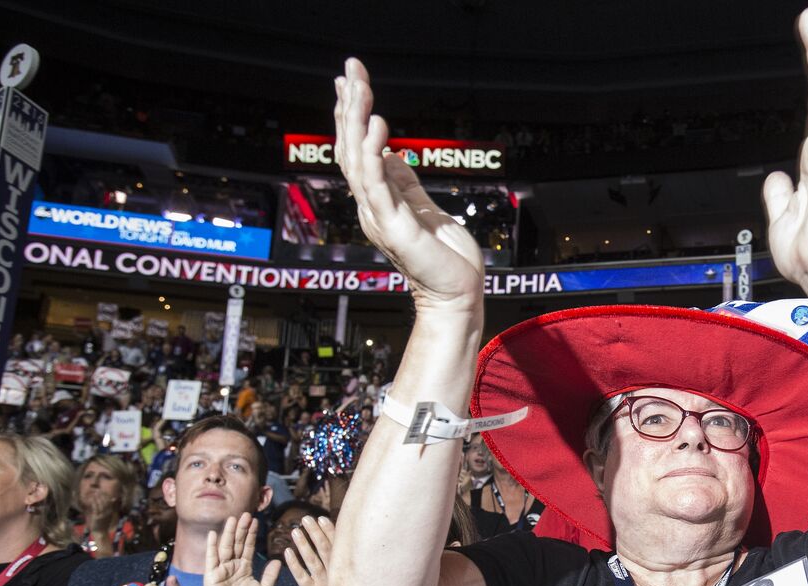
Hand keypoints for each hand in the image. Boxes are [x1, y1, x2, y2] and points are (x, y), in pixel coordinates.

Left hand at [85, 490, 118, 528]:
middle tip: (98, 490)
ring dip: (97, 498)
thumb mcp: (108, 515)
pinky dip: (94, 503)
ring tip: (94, 493)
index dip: (106, 495)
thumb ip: (110, 507)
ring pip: (100, 504)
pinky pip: (95, 508)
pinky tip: (91, 499)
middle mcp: (108, 512)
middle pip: (105, 501)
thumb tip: (113, 499)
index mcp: (111, 511)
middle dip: (101, 495)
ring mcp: (103, 515)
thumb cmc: (103, 523)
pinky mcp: (97, 517)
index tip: (103, 491)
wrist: (101, 532)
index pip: (109, 501)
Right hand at [203, 514, 280, 585]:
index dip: (252, 534)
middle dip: (242, 529)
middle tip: (246, 514)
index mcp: (244, 568)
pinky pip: (211, 558)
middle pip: (237, 543)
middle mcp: (232, 566)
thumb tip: (277, 559)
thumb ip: (270, 575)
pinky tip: (213, 534)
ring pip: (226, 547)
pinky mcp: (211, 575)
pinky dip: (211, 546)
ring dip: (229, 533)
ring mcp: (221, 569)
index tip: (256, 521)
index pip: (248, 547)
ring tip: (233, 518)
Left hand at [283, 515, 334, 585]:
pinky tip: (287, 553)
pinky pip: (301, 575)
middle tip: (306, 519)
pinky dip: (294, 563)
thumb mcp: (341, 579)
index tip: (321, 518)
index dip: (329, 531)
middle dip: (315, 532)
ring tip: (295, 531)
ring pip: (313, 560)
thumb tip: (332, 543)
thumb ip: (336, 562)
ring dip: (304, 544)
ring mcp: (323, 583)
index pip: (336, 545)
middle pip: (325, 549)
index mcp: (342, 569)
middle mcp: (335, 573)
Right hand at [334, 59, 482, 312]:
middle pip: (350, 148)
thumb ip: (406, 183)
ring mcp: (379, 216)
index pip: (357, 151)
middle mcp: (372, 206)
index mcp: (379, 201)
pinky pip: (377, 182)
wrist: (458, 294)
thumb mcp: (425, 208)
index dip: (352, 116)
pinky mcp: (393, 225)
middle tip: (349, 70)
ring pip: (358, 159)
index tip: (350, 83)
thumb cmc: (446, 259)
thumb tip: (393, 156)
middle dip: (350, 106)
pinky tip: (378, 125)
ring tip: (360, 87)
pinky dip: (374, 152)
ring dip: (358, 120)